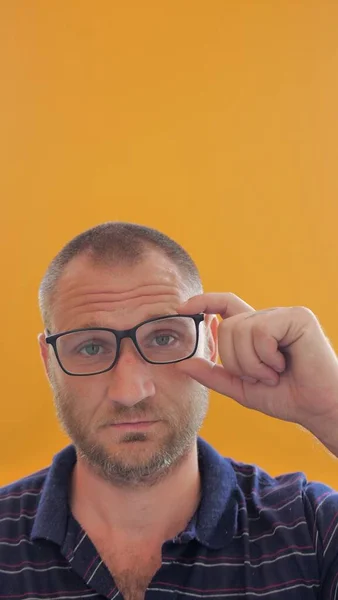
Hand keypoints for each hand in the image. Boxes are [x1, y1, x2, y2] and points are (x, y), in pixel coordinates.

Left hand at [176, 293, 337, 441]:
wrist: (317, 409)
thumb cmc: (286, 397)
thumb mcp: (241, 387)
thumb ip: (213, 374)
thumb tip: (182, 363)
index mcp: (256, 329)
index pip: (225, 305)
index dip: (204, 301)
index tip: (182, 307)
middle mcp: (269, 317)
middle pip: (228, 326)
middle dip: (237, 361)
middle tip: (262, 376)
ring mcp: (284, 315)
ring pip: (241, 329)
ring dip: (252, 363)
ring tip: (274, 373)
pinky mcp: (298, 318)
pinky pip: (261, 332)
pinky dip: (266, 356)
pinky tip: (284, 364)